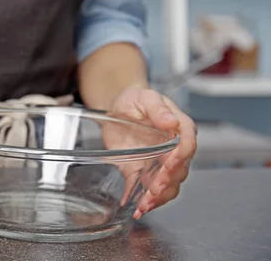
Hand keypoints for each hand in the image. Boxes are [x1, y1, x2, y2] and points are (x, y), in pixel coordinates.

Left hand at [107, 87, 196, 218]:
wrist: (118, 108)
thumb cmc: (136, 100)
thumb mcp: (145, 97)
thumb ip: (158, 108)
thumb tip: (171, 121)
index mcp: (180, 128)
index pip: (187, 145)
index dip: (179, 157)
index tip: (169, 164)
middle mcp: (174, 149)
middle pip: (179, 170)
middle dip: (167, 182)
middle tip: (154, 189)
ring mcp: (160, 164)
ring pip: (168, 186)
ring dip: (158, 197)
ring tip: (144, 204)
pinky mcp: (143, 172)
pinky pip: (146, 189)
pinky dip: (142, 200)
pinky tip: (135, 208)